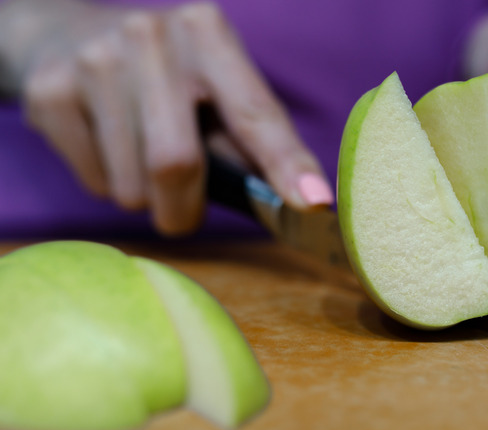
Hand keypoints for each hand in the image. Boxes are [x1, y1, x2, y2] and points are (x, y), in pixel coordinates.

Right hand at [9, 1, 332, 235]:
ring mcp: (94, 61)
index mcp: (208, 33)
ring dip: (146, 198)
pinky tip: (107, 147)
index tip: (312, 203)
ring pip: (132, 187)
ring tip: (139, 156)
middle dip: (185, 210)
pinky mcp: (49, 92)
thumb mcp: (215, 91)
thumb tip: (302, 206)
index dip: (286, 164)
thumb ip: (252, 145)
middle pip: (176, 163)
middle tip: (183, 211)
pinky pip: (94, 182)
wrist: (68, 36)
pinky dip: (109, 185)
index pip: (255, 112)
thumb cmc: (167, 79)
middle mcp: (150, 37)